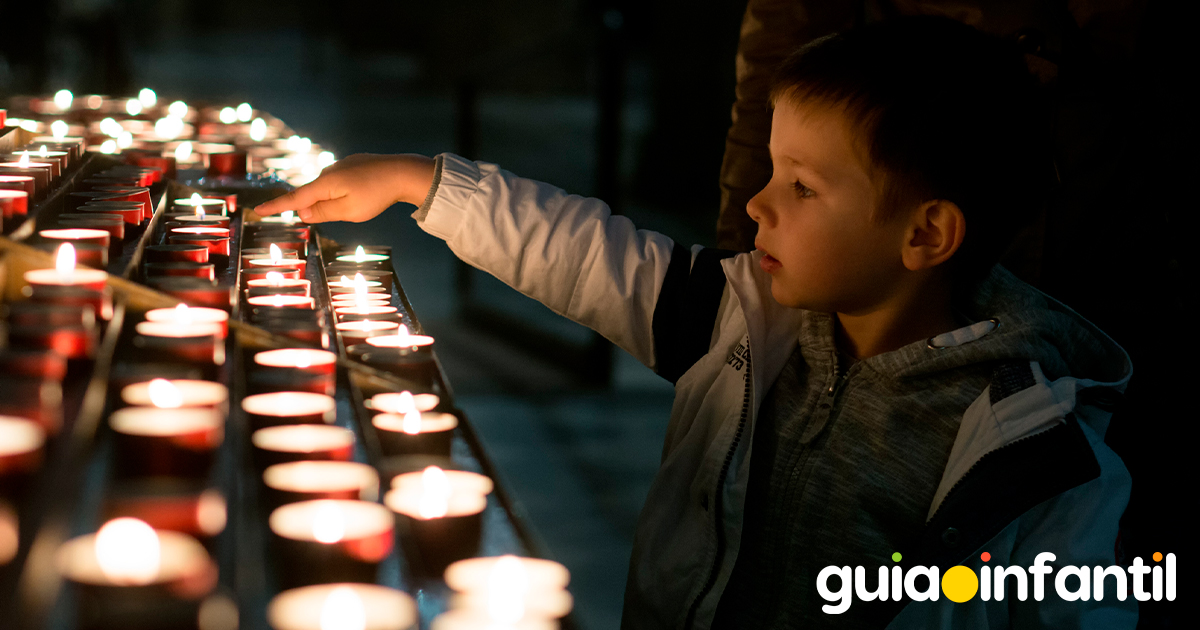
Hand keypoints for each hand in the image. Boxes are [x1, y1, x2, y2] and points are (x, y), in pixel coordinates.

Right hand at [253, 153, 436, 222]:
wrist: (403, 172)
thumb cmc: (376, 195)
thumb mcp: (349, 211)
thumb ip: (324, 212)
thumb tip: (303, 212)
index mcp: (325, 183)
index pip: (294, 199)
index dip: (276, 207)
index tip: (257, 211)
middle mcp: (329, 171)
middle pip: (314, 195)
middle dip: (321, 208)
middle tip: (349, 210)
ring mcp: (342, 166)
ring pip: (330, 190)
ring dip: (339, 200)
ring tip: (366, 201)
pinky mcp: (354, 164)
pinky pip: (343, 183)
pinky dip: (348, 192)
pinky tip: (368, 192)